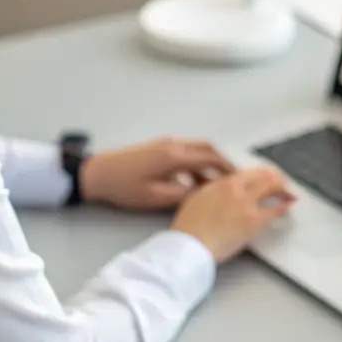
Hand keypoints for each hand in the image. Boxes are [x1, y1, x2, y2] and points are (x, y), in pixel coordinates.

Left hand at [79, 137, 231, 211]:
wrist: (98, 173)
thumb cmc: (125, 187)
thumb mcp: (156, 197)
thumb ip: (184, 194)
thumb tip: (205, 193)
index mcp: (174, 156)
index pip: (211, 158)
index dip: (229, 168)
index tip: (242, 179)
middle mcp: (174, 145)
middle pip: (208, 148)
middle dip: (224, 162)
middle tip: (236, 179)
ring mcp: (166, 144)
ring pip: (198, 149)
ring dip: (210, 163)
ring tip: (218, 184)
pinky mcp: (160, 148)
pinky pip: (187, 152)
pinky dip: (197, 163)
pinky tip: (196, 181)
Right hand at [170, 167, 295, 262]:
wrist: (190, 245)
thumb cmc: (188, 226)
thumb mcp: (196, 198)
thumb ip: (212, 190)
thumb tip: (219, 188)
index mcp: (221, 183)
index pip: (248, 172)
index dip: (261, 173)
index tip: (266, 176)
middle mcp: (236, 189)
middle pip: (263, 176)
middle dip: (275, 178)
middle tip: (282, 183)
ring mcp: (247, 204)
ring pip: (271, 188)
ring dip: (282, 189)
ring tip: (289, 193)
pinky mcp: (254, 222)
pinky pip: (274, 210)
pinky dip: (283, 206)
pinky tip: (288, 206)